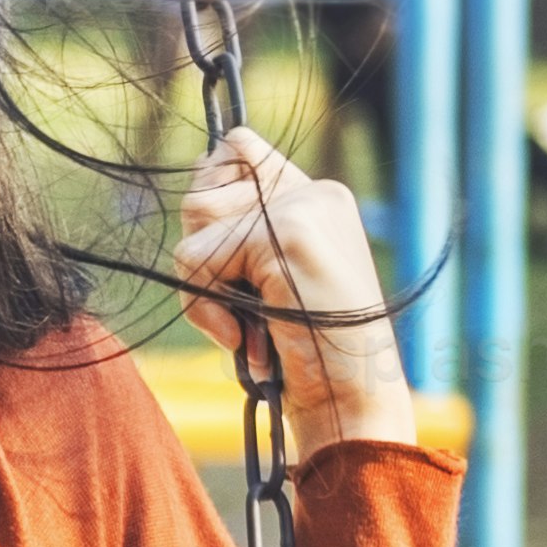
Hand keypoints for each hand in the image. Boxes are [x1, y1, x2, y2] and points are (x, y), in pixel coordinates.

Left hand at [180, 128, 421, 454]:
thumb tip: (194, 191)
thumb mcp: (268, 282)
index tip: (229, 256)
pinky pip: (196, 258)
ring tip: (251, 321)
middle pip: (202, 187)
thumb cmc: (304, 352)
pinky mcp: (287, 232)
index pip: (237, 147)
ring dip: (205, 286)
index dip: (212, 196)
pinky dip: (207, 308)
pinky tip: (253, 336)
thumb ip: (238, 232)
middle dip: (204, 253)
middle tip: (246, 303)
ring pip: (195, 220)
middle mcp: (314, 191)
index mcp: (314, 197)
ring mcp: (304, 207)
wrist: (352, 399)